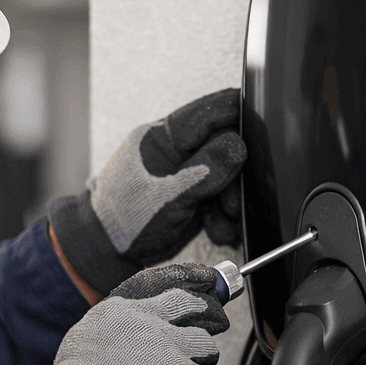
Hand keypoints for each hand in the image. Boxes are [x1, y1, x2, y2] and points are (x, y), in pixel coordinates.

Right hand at [7, 264, 229, 364]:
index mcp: (128, 314)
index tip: (197, 307)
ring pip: (207, 348)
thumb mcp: (82, 341)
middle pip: (194, 323)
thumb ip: (106, 335)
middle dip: (196, 339)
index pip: (172, 299)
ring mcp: (174, 351)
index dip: (190, 304)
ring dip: (202, 363)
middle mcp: (155, 327)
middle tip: (194, 352)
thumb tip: (112, 344)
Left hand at [48, 89, 244, 294]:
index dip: (237, 117)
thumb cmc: (122, 221)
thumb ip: (203, 171)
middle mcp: (176, 151)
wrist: (106, 252)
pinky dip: (222, 215)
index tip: (259, 130)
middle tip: (232, 204)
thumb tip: (236, 146)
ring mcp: (184, 173)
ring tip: (222, 222)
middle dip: (235, 177)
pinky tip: (217, 228)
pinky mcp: (191, 195)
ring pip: (225, 175)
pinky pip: (218, 196)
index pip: (209, 112)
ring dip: (230, 201)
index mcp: (162, 137)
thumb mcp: (167, 197)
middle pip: (224, 147)